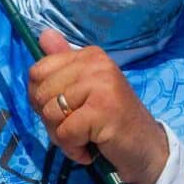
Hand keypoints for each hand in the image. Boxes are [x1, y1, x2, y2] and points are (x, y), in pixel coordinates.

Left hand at [28, 29, 167, 183]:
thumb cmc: (111, 122)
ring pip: (50, 114)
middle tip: (78, 127)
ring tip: (86, 137)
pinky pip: (65, 133)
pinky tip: (90, 148)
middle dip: (52, 121)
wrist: (146, 150)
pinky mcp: (103, 109)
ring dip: (62, 137)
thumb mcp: (84, 91)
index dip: (41, 99)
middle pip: (40, 94)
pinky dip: (73, 148)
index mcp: (89, 55)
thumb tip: (44, 33)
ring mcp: (101, 84)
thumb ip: (62, 65)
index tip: (66, 110)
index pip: (37, 72)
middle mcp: (96, 63)